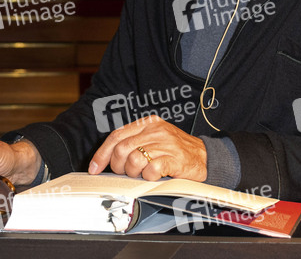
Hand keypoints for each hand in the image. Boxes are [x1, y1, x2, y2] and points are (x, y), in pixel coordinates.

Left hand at [88, 116, 206, 181]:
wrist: (205, 157)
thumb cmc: (176, 151)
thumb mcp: (155, 139)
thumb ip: (135, 142)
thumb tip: (109, 157)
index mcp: (148, 123)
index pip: (117, 135)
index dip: (102, 153)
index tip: (94, 168)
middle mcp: (155, 131)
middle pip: (122, 149)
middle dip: (118, 166)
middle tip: (125, 173)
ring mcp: (165, 144)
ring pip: (134, 160)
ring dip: (134, 173)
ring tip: (143, 174)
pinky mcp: (174, 159)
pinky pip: (151, 170)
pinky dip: (149, 177)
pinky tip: (155, 176)